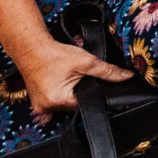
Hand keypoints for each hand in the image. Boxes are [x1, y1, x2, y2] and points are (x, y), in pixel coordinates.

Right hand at [17, 40, 135, 114]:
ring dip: (71, 92)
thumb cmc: (55, 54)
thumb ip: (108, 71)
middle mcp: (47, 108)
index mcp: (58, 101)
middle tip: (79, 77)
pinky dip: (62, 92)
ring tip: (67, 77)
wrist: (32, 49)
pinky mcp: (38, 102)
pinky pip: (57, 101)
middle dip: (82, 92)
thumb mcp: (86, 62)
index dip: (95, 93)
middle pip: (76, 105)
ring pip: (66, 104)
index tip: (96, 84)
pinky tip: (61, 81)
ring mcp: (40, 106)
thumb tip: (126, 77)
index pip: (87, 104)